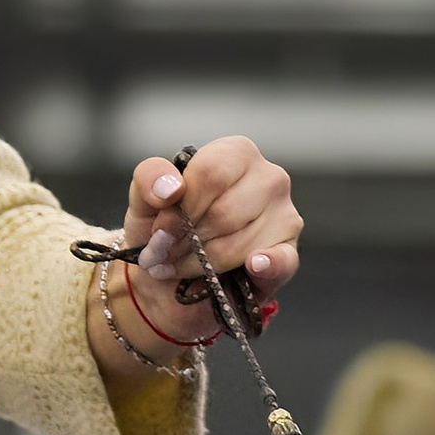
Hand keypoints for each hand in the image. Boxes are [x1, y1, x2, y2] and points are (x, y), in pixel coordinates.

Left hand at [117, 136, 302, 345]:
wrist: (170, 280)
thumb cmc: (166, 230)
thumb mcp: (146, 198)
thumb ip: (149, 178)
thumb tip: (171, 187)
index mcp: (236, 154)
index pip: (211, 175)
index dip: (181, 209)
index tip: (159, 233)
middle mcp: (268, 179)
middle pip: (224, 212)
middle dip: (189, 241)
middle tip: (167, 256)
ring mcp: (284, 216)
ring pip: (240, 243)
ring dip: (203, 264)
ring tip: (182, 269)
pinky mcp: (289, 254)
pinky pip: (283, 261)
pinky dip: (268, 266)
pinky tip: (253, 266)